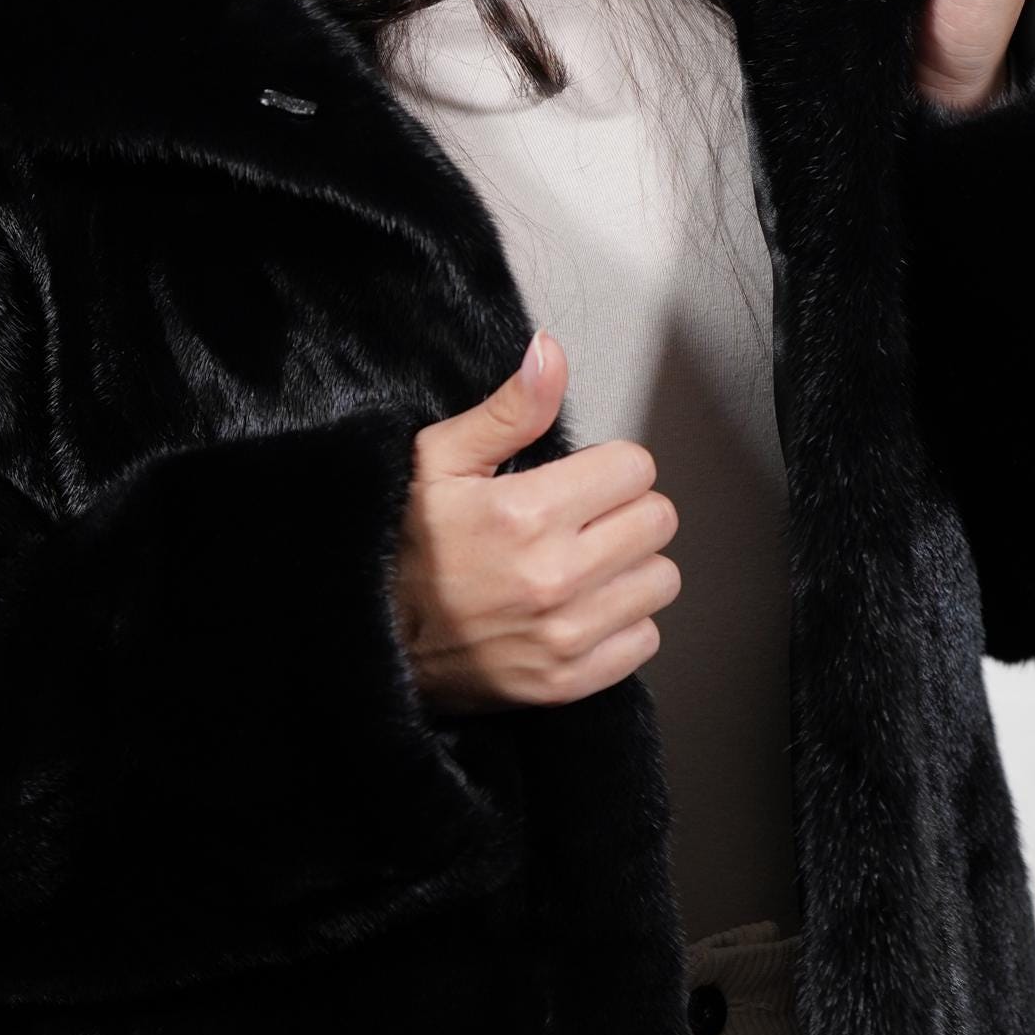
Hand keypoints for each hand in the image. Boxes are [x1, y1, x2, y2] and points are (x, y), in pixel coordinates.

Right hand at [394, 331, 681, 715]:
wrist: (374, 639)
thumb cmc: (403, 545)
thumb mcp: (439, 460)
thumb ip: (510, 408)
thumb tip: (551, 353)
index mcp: (526, 512)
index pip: (636, 467)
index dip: (609, 466)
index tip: (580, 480)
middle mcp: (552, 576)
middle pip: (657, 520)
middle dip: (625, 511)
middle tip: (582, 521)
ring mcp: (563, 634)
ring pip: (660, 579)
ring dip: (630, 568)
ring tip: (583, 564)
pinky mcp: (567, 681)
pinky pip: (644, 640)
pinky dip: (622, 624)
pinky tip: (581, 609)